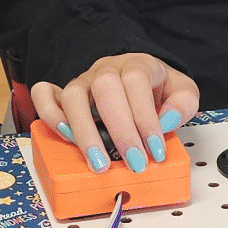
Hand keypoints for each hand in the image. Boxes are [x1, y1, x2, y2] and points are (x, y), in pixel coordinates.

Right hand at [31, 53, 199, 174]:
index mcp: (137, 64)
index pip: (137, 82)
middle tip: (133, 162)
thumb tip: (167, 120)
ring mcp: (82, 81)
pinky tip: (64, 136)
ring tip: (99, 163)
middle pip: (105, 88)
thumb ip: (183, 103)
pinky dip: (49, 114)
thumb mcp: (181, 90)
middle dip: (121, 130)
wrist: (138, 75)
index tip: (155, 150)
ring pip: (73, 95)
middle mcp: (106, 69)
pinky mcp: (64, 93)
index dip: (146, 118)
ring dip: (85, 132)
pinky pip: (45, 94)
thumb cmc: (157, 87)